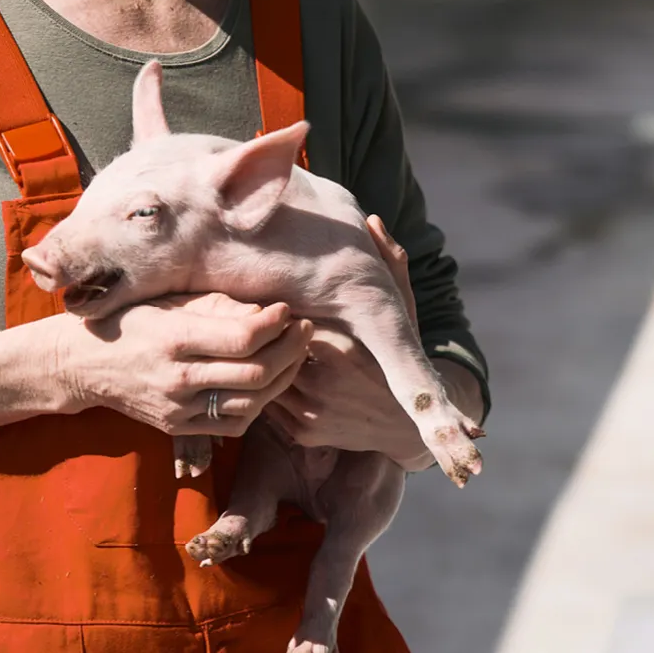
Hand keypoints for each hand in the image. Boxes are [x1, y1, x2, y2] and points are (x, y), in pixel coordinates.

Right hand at [57, 291, 312, 437]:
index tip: (287, 310)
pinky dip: (259, 404)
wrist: (83, 365)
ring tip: (295, 354)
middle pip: (255, 374)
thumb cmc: (130, 321)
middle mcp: (178, 378)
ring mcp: (179, 409)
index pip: (243, 338)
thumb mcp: (168, 302)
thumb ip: (216, 307)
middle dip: (290, 350)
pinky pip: (233, 423)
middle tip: (305, 330)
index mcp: (175, 338)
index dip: (275, 324)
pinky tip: (268, 383)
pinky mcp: (178, 428)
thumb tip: (264, 314)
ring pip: (251, 403)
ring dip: (283, 379)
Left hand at [266, 217, 430, 468]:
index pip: (285, 318)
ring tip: (250, 336)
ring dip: (254, 356)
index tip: (265, 287)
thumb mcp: (404, 307)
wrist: (407, 426)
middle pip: (266, 347)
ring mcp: (310, 412)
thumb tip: (374, 220)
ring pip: (260, 374)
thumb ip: (389, 261)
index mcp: (343, 346)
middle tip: (245, 310)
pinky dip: (262, 381)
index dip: (271, 304)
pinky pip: (265, 400)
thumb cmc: (400, 355)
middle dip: (257, 330)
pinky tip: (267, 364)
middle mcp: (323, 383)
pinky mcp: (302, 432)